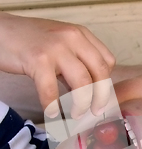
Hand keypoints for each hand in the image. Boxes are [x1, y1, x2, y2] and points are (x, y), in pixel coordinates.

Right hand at [0, 13, 114, 116]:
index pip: (107, 61)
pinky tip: (51, 112)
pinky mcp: (38, 59)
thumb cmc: (28, 41)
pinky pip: (51, 90)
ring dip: (80, 104)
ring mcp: (56, 47)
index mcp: (80, 34)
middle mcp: (72, 37)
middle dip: (100, 97)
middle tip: (95, 111)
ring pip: (82, 82)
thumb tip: (88, 94)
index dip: (106, 83)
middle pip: (100, 72)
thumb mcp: (59, 46)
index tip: (100, 98)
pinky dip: (52, 106)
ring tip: (75, 114)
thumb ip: (75, 64)